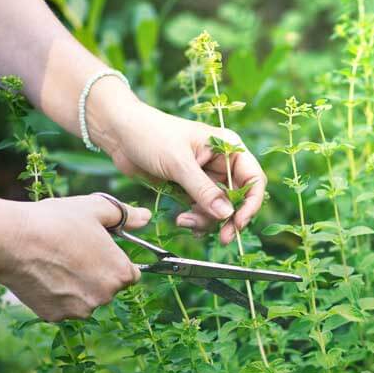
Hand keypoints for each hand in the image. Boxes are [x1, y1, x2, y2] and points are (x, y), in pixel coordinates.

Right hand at [0, 194, 150, 321]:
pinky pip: (63, 306)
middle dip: (97, 273)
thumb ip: (126, 215)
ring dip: (77, 285)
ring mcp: (79, 310)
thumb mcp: (96, 209)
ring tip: (56, 261)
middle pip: (108, 287)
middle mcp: (105, 297)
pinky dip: (56, 294)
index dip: (115, 260)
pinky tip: (44, 274)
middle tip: (73, 251)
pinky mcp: (54, 317)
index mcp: (121, 274)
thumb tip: (147, 218)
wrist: (12, 240)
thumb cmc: (57, 221)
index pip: (130, 273)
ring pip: (85, 298)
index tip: (98, 250)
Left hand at [88, 85, 266, 244]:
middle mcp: (222, 163)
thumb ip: (204, 190)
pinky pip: (202, 210)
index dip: (251, 203)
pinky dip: (196, 220)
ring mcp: (206, 177)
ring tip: (184, 222)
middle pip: (238, 199)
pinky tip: (182, 221)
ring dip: (207, 221)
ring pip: (219, 209)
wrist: (120, 134)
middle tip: (221, 238)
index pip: (254, 179)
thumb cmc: (150, 135)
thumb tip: (227, 214)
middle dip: (229, 219)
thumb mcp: (178, 162)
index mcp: (227, 147)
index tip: (237, 222)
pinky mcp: (190, 188)